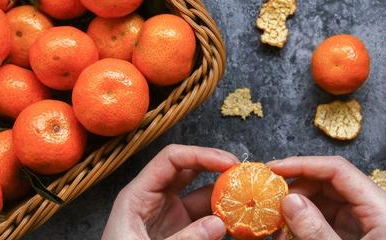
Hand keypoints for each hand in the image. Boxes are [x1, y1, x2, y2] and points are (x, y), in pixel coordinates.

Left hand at [102, 144, 238, 239]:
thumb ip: (184, 239)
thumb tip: (219, 224)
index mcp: (138, 195)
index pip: (171, 160)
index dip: (201, 155)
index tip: (228, 162)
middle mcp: (156, 200)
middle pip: (190, 171)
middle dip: (218, 170)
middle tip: (244, 175)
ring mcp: (170, 216)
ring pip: (202, 196)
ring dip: (224, 197)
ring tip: (247, 200)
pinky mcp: (181, 233)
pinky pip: (206, 220)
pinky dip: (223, 220)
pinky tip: (238, 222)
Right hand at [268, 156, 385, 239]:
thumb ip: (315, 230)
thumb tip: (289, 200)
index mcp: (381, 208)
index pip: (338, 170)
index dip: (303, 164)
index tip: (273, 169)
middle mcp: (374, 209)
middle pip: (329, 183)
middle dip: (296, 190)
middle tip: (268, 200)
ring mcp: (364, 222)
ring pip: (324, 201)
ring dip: (297, 208)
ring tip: (275, 224)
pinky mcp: (354, 235)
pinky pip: (325, 219)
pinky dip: (304, 224)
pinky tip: (287, 235)